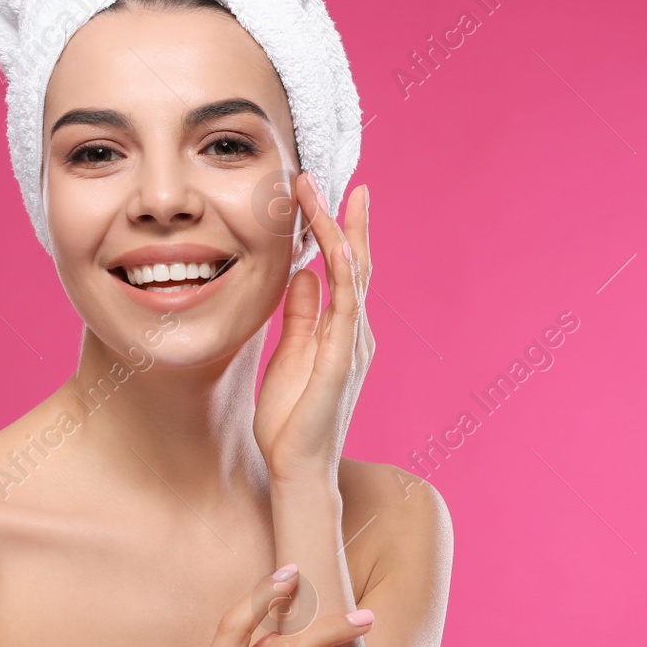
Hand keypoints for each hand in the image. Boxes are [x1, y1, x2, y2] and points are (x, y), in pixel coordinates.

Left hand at [253, 173, 372, 488]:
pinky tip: (337, 245)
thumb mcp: (290, 353)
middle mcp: (355, 332)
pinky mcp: (341, 361)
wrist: (297, 468)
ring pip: (351, 276)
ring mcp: (352, 345)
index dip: (338, 229)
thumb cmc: (292, 419)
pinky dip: (343, 273)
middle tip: (326, 178)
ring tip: (322, 195)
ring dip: (338, 232)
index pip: (344, 270)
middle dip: (342, 218)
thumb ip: (301, 315)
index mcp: (342, 331)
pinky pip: (345, 308)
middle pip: (354, 263)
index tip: (325, 192)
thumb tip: (303, 274)